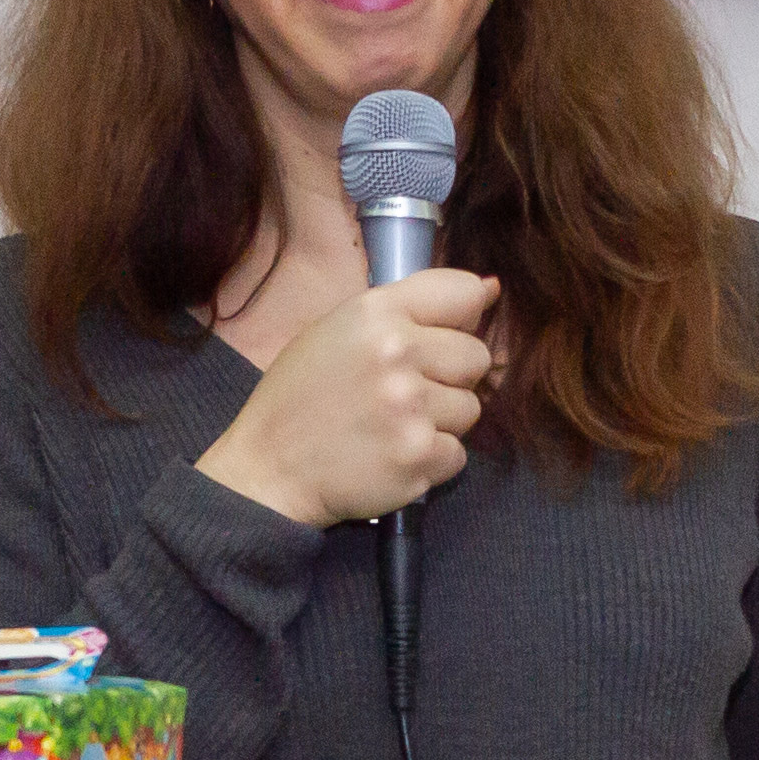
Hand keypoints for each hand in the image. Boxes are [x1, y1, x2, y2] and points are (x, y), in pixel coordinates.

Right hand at [195, 269, 500, 528]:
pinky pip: (457, 454)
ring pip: (471, 409)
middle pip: (476, 357)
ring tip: (393, 426)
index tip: (441, 337)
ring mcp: (410, 408)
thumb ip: (411, 305)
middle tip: (404, 393)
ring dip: (440, 422)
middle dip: (449, 377)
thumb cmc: (301, 396)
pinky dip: (431, 460)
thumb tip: (491, 289)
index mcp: (375, 312)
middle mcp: (397, 353)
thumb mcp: (338, 329)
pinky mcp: (418, 457)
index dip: (460, 320)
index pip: (463, 294)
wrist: (268, 470)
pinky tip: (392, 455)